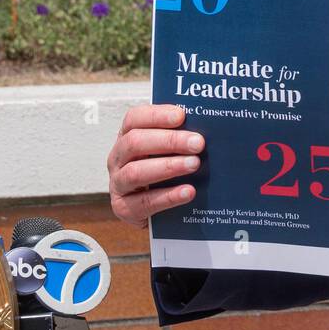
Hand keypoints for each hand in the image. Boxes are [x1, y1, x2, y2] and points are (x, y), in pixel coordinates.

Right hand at [107, 104, 203, 228]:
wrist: (156, 213)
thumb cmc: (166, 174)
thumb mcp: (171, 153)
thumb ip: (182, 139)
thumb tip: (210, 127)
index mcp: (127, 137)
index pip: (134, 119)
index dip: (157, 115)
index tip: (181, 116)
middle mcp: (118, 158)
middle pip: (135, 143)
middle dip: (169, 141)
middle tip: (198, 143)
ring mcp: (118, 184)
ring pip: (136, 172)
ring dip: (168, 166)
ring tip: (194, 164)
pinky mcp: (124, 208)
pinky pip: (144, 202)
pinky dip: (169, 196)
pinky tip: (189, 191)